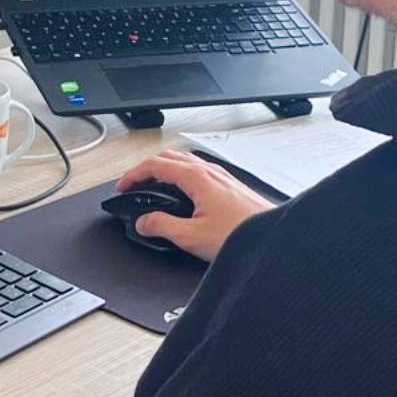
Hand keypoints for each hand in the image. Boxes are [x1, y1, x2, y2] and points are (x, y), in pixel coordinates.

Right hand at [116, 149, 272, 261]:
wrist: (273, 239)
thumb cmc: (242, 234)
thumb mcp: (191, 236)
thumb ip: (162, 226)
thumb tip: (144, 222)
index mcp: (197, 177)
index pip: (156, 165)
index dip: (134, 174)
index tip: (123, 187)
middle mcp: (210, 171)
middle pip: (170, 157)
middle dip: (147, 168)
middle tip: (134, 184)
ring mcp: (222, 177)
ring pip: (186, 163)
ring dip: (165, 170)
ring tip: (154, 188)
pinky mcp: (230, 186)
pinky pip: (199, 172)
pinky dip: (181, 177)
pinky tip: (183, 196)